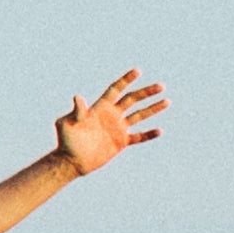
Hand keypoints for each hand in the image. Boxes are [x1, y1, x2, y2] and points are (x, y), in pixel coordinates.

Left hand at [51, 71, 167, 178]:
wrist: (72, 161)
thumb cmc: (66, 141)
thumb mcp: (68, 124)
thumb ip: (76, 111)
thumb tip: (78, 97)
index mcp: (100, 108)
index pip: (116, 90)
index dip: (125, 80)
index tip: (137, 70)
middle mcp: (111, 115)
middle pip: (132, 99)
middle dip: (146, 92)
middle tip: (161, 86)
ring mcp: (118, 128)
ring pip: (139, 115)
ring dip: (153, 109)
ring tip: (167, 101)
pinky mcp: (121, 142)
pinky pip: (138, 137)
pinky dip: (148, 134)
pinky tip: (159, 131)